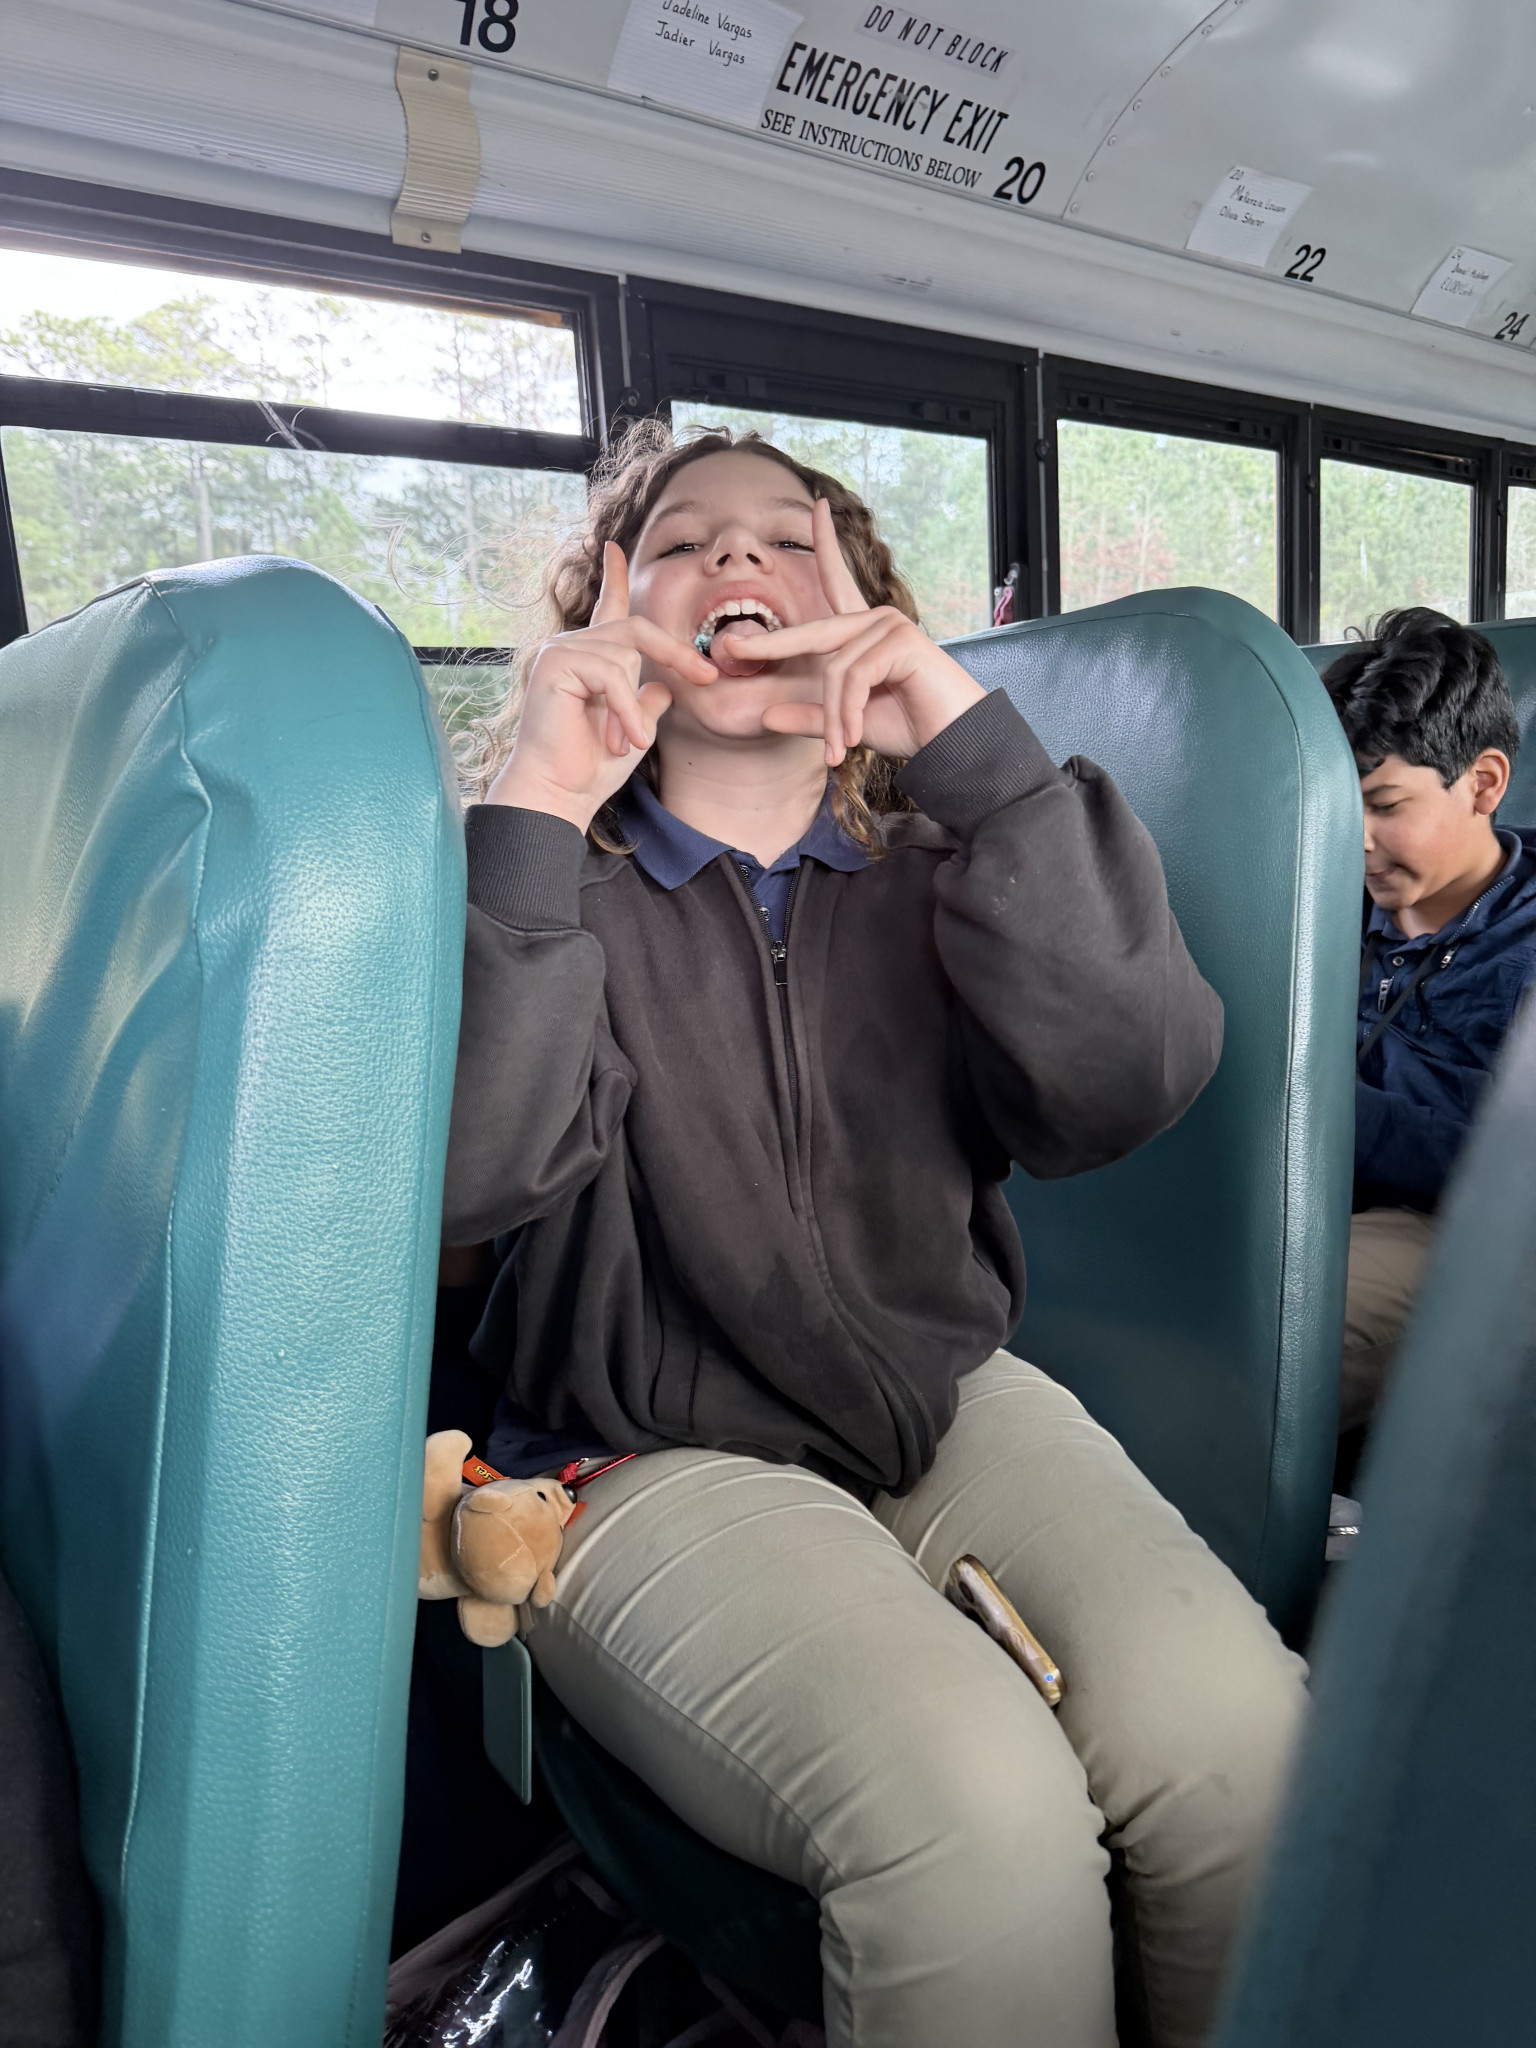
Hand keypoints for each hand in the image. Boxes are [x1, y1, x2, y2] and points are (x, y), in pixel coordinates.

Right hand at [487, 543, 716, 830]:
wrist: (559, 793)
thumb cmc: (592, 766)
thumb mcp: (635, 727)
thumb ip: (648, 700)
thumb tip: (665, 686)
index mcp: (590, 658)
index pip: (608, 610)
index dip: (614, 578)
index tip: (614, 546)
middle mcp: (572, 647)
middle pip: (636, 630)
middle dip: (676, 653)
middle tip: (706, 677)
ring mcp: (560, 652)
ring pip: (626, 656)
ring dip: (632, 707)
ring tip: (623, 742)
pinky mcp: (554, 664)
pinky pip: (611, 675)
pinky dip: (623, 710)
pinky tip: (620, 740)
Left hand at [712, 500, 984, 765]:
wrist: (955, 745)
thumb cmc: (911, 729)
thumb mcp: (848, 724)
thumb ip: (811, 716)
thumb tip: (765, 716)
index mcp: (865, 630)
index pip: (838, 581)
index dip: (825, 545)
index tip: (816, 506)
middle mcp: (877, 619)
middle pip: (812, 633)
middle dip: (771, 646)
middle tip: (731, 650)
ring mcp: (890, 625)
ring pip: (835, 669)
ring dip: (835, 716)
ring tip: (840, 749)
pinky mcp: (902, 640)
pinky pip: (854, 676)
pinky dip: (849, 712)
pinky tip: (855, 737)